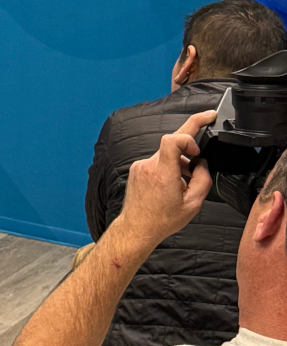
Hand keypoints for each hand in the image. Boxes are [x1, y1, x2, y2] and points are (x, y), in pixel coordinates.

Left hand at [114, 110, 215, 254]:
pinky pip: (158, 160)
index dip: (188, 137)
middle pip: (171, 142)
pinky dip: (169, 166)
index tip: (198, 150)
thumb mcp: (193, 204)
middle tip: (208, 118)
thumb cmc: (163, 219)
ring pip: (166, 153)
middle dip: (190, 138)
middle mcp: (150, 166)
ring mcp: (141, 165)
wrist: (137, 227)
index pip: (172, 139)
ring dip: (180, 160)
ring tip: (186, 179)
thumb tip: (202, 163)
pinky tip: (172, 183)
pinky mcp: (137, 168)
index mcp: (163, 173)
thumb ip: (202, 180)